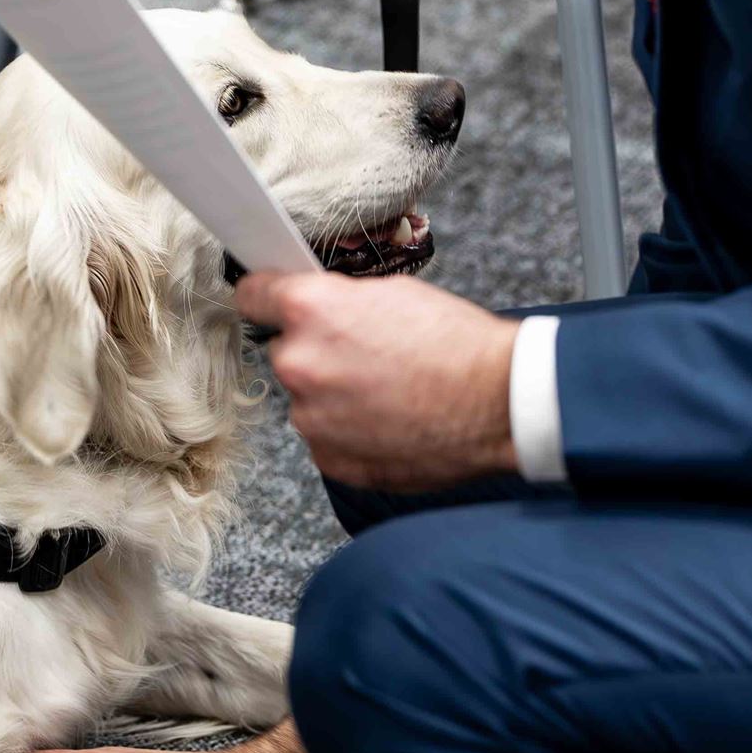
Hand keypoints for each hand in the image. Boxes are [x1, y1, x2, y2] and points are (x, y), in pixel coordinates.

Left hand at [235, 271, 519, 491]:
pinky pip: (327, 436)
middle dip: (318, 352)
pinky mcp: (329, 459)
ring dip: (335, 395)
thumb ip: (341, 301)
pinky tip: (391, 419)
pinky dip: (351, 430)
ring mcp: (311, 418)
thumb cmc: (458, 344)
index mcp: (311, 310)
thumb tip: (320, 309)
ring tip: (389, 391)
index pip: (253, 294)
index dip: (267, 296)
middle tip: (366, 354)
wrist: (498, 404)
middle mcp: (300, 364)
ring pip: (308, 398)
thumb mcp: (394, 294)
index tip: (270, 301)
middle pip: (287, 351)